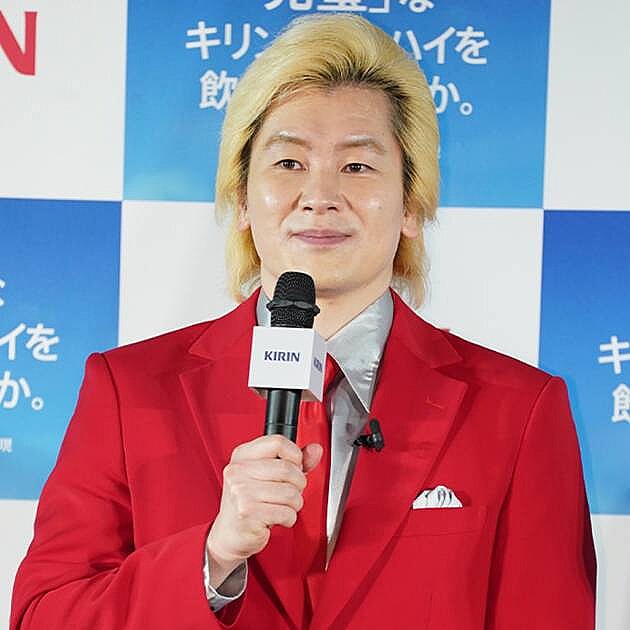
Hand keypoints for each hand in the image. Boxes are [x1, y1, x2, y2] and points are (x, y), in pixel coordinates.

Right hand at [206, 434, 322, 586]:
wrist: (229, 534)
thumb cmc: (250, 502)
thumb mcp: (268, 475)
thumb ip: (294, 461)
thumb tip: (315, 449)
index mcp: (242, 455)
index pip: (277, 442)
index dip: (294, 455)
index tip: (294, 466)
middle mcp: (239, 471)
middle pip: (287, 468)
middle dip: (298, 484)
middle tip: (290, 491)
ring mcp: (241, 491)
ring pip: (290, 492)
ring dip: (295, 503)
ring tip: (283, 506)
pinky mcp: (248, 513)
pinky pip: (286, 512)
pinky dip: (289, 518)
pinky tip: (278, 518)